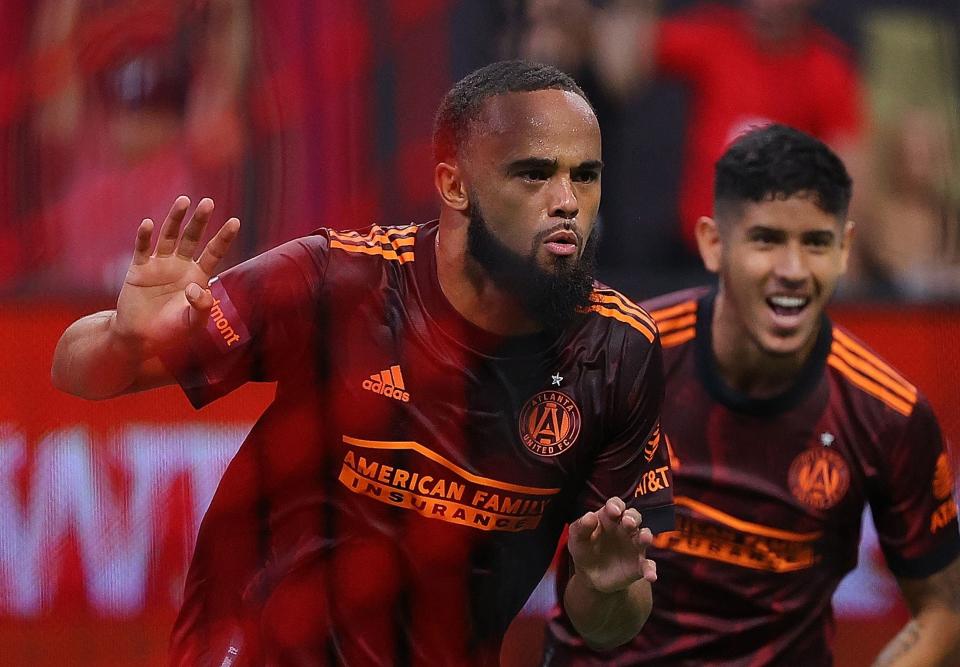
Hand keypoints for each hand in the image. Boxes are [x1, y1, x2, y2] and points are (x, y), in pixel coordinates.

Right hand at [113, 196, 239, 353]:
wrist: (142, 339)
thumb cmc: (172, 332)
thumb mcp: (193, 322)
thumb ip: (202, 306)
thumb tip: (196, 287)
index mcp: (198, 276)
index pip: (214, 252)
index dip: (224, 237)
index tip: (236, 221)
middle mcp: (180, 265)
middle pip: (192, 238)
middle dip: (200, 220)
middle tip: (208, 202)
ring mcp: (159, 265)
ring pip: (169, 236)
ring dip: (175, 218)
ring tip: (184, 201)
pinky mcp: (139, 269)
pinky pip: (142, 249)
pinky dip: (145, 236)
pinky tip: (149, 224)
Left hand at [567, 497, 655, 593]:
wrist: (590, 576)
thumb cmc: (584, 550)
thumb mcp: (577, 539)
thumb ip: (581, 527)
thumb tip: (590, 516)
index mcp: (609, 518)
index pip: (615, 505)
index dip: (616, 505)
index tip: (613, 511)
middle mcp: (624, 529)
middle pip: (633, 517)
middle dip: (632, 517)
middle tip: (628, 522)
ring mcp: (634, 546)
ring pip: (644, 536)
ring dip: (646, 536)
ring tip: (645, 539)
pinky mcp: (639, 565)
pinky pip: (648, 565)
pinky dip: (650, 570)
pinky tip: (651, 576)